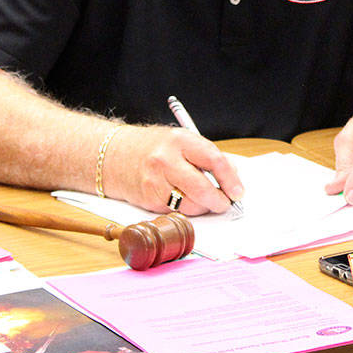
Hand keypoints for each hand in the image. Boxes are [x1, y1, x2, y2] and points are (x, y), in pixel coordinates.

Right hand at [105, 125, 244, 215]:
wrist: (114, 155)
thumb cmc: (153, 147)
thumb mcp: (181, 140)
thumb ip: (207, 156)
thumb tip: (233, 176)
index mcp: (179, 140)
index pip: (213, 160)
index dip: (230, 179)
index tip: (238, 191)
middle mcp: (165, 161)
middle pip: (203, 189)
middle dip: (220, 200)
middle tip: (225, 203)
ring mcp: (155, 182)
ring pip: (191, 205)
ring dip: (203, 207)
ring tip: (205, 200)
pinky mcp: (149, 201)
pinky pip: (177, 212)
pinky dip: (187, 210)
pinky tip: (185, 200)